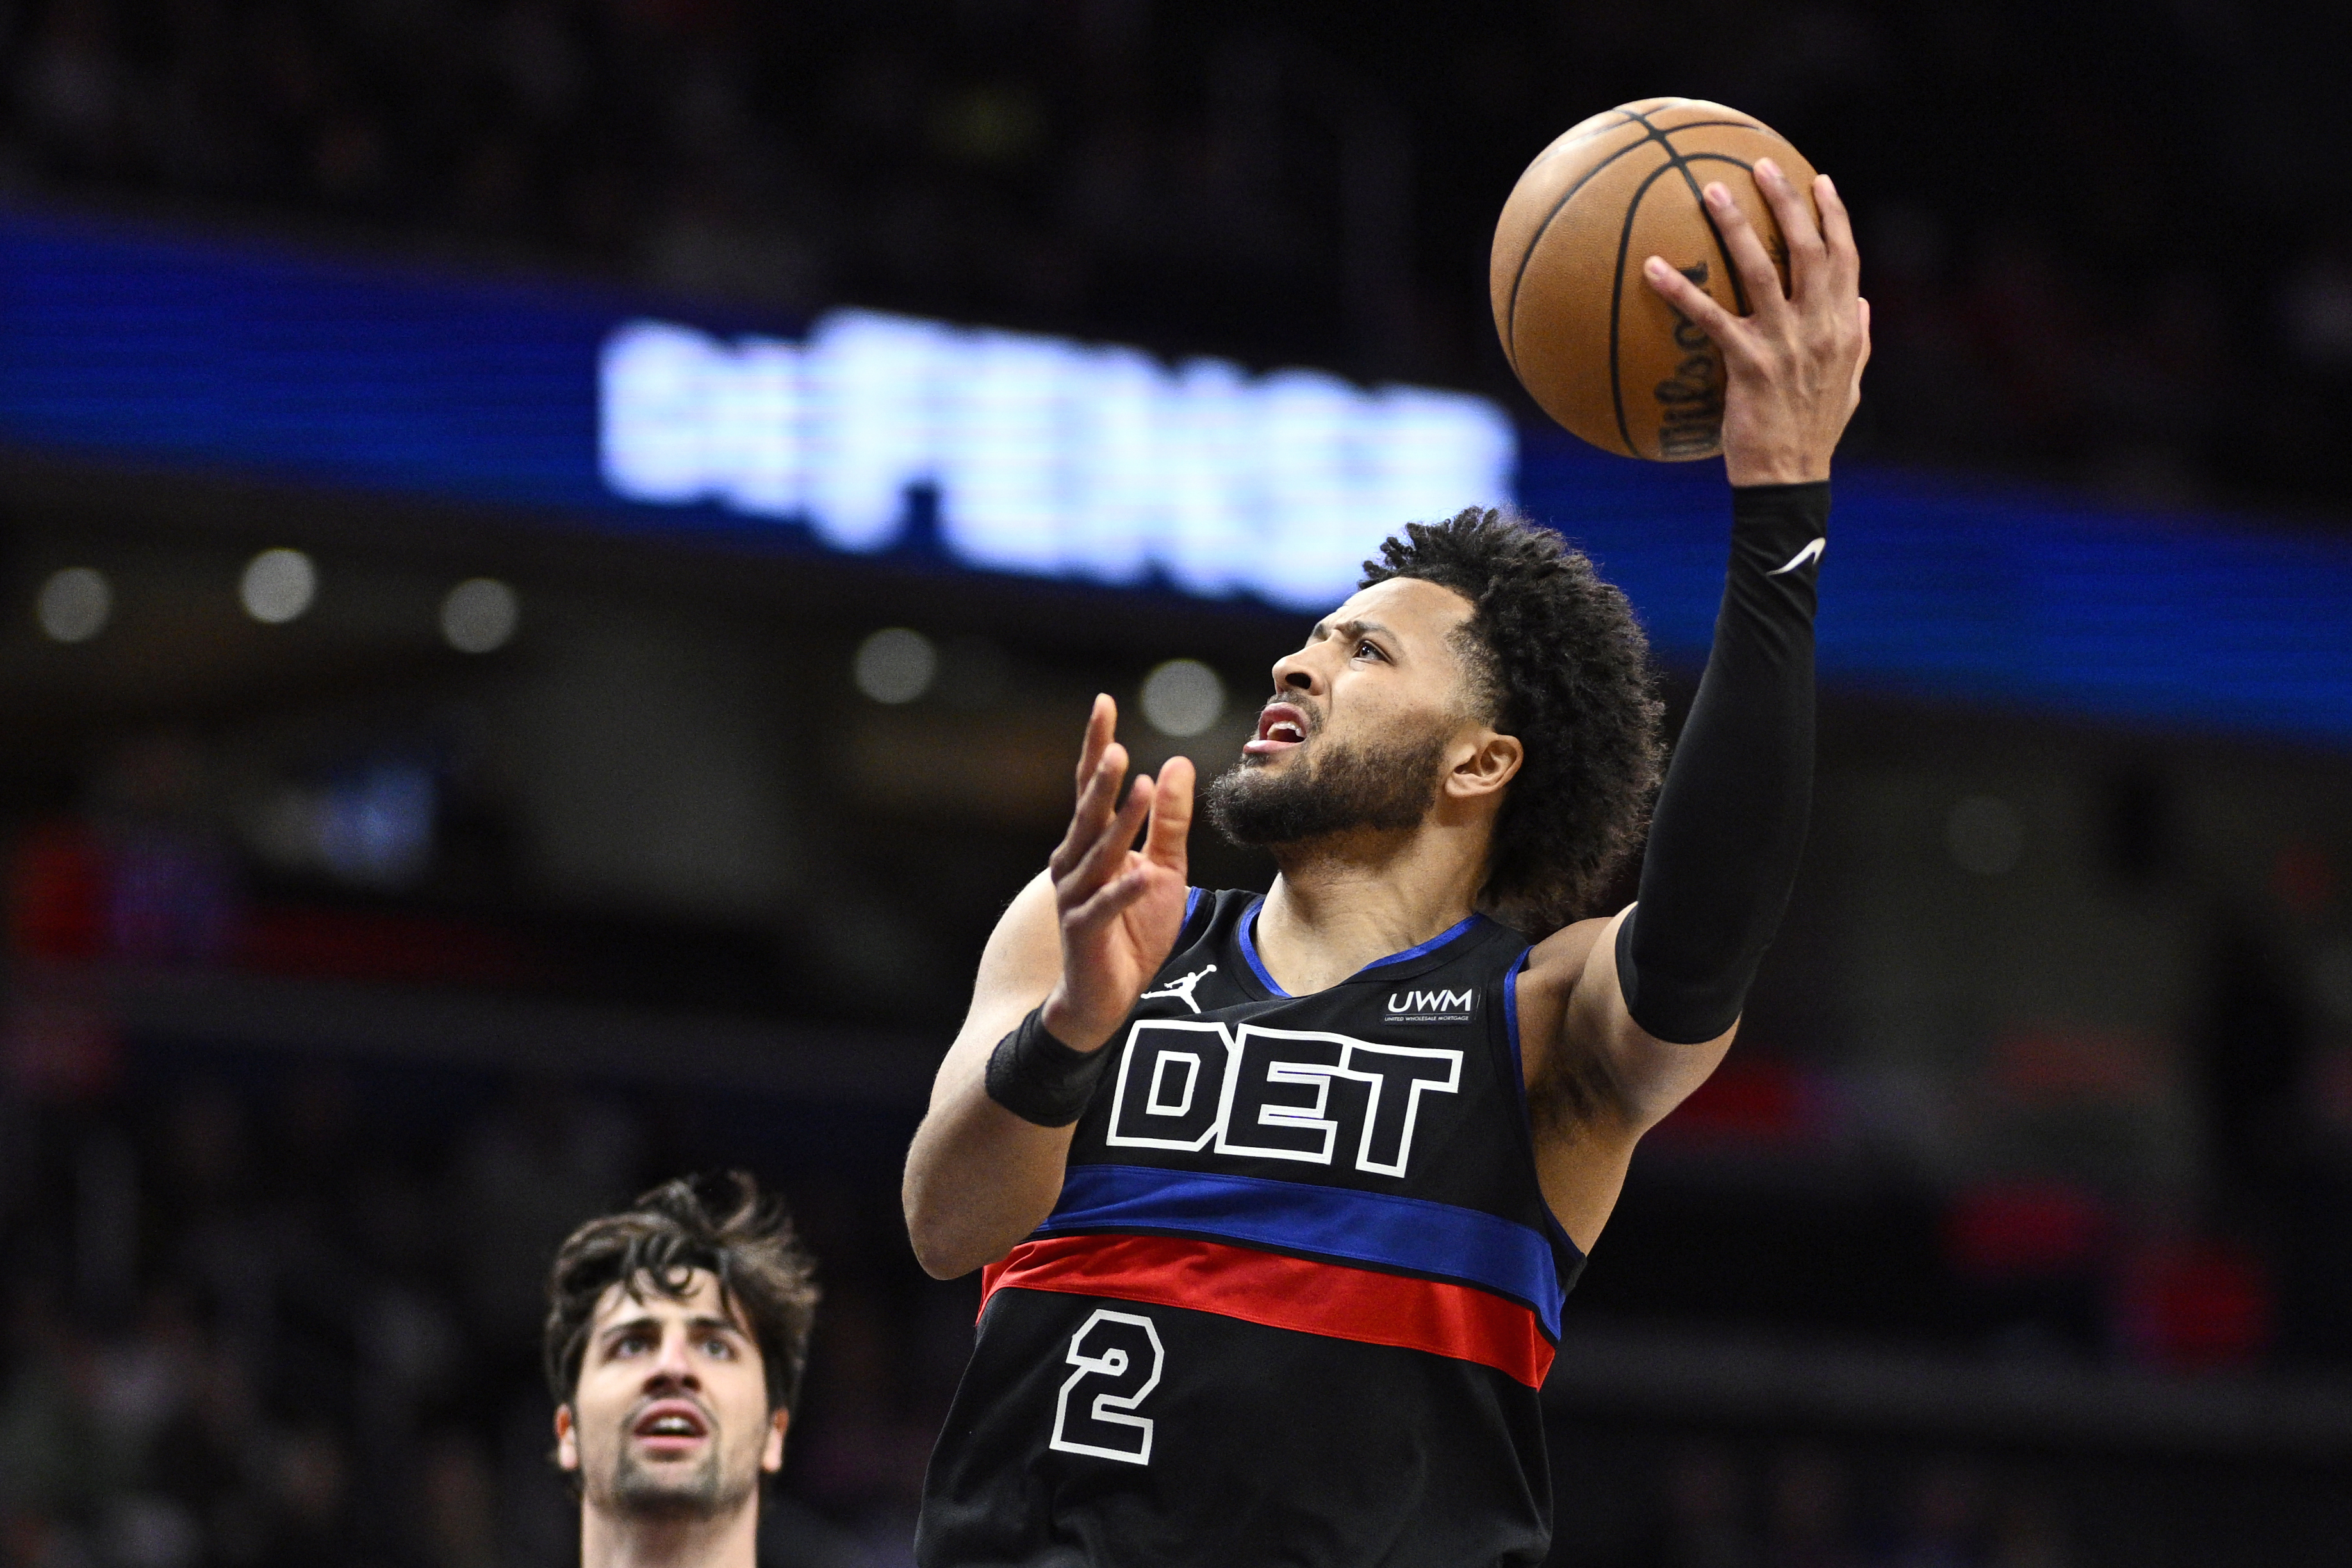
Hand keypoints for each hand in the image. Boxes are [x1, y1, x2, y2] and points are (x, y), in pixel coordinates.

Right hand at [1038, 695, 1193, 1051]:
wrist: (1106, 995)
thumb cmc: (1132, 929)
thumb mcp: (1163, 868)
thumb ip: (1167, 820)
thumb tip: (1175, 763)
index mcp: (1091, 843)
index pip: (1091, 785)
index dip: (1097, 745)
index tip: (1104, 702)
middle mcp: (1074, 863)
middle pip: (1088, 813)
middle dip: (1102, 779)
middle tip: (1116, 744)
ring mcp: (1077, 897)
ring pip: (1097, 853)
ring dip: (1119, 821)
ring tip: (1139, 786)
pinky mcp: (1086, 932)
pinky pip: (1106, 905)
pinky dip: (1123, 889)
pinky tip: (1141, 871)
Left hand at [1642, 160, 1870, 485]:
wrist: (1790, 480)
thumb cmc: (1813, 434)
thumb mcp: (1850, 385)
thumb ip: (1858, 340)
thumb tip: (1862, 301)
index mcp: (1845, 327)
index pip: (1846, 257)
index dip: (1834, 215)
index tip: (1819, 179)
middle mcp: (1821, 327)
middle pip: (1809, 248)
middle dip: (1788, 200)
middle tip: (1760, 163)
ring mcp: (1786, 344)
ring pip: (1762, 270)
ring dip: (1736, 226)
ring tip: (1708, 190)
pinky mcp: (1749, 365)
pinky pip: (1709, 319)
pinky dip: (1681, 291)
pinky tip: (1652, 268)